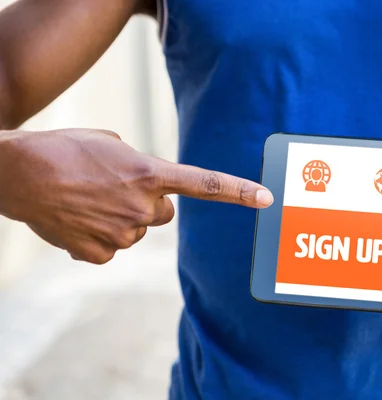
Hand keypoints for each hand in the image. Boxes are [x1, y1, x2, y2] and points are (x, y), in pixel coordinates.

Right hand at [0, 129, 272, 263]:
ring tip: (88, 200)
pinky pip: (112, 247)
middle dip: (148, 203)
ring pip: (137, 231)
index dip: (237, 192)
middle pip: (165, 213)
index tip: (266, 199)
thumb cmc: (63, 149)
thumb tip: (148, 190)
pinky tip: (77, 219)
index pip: (204, 185)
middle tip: (115, 189)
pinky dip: (99, 236)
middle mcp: (141, 206)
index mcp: (148, 172)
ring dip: (120, 218)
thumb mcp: (111, 144)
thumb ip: (141, 167)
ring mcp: (121, 233)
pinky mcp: (99, 253)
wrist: (16, 173)